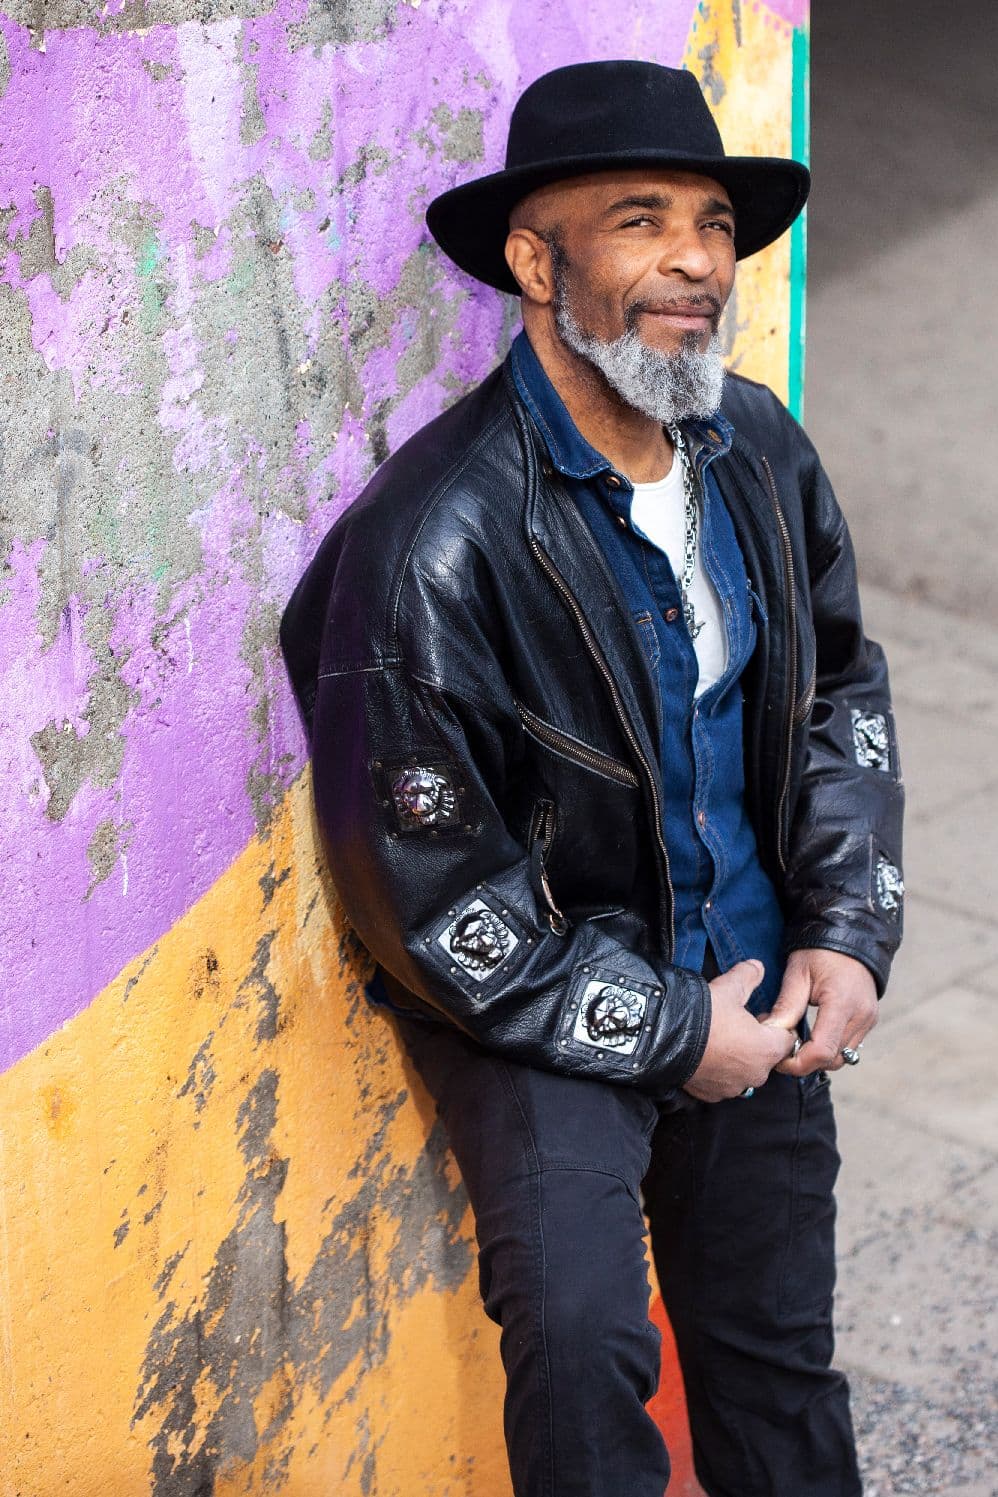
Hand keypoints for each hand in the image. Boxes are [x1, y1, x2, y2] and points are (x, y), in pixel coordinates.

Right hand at [684, 959, 795, 1102]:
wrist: (663, 1039)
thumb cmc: (702, 1015)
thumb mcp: (728, 987)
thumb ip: (748, 976)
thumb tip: (757, 967)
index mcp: (767, 1049)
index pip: (787, 1038)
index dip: (775, 1024)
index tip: (760, 1015)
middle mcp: (755, 1074)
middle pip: (766, 1056)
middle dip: (756, 1042)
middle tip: (737, 1024)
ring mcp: (733, 1087)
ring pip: (744, 1070)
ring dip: (737, 1058)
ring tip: (718, 1039)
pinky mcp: (712, 1094)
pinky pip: (723, 1081)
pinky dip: (718, 1070)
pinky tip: (705, 1054)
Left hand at [762, 948, 877, 1076]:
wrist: (849, 936)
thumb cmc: (819, 951)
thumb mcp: (797, 973)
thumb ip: (786, 1006)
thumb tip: (770, 1034)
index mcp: (842, 1003)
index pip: (822, 1051)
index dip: (799, 1062)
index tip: (778, 1059)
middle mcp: (861, 1016)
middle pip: (833, 1059)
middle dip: (806, 1062)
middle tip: (781, 1051)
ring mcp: (868, 1020)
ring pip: (843, 1057)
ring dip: (818, 1057)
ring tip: (795, 1043)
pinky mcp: (869, 1021)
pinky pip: (849, 1046)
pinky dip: (829, 1048)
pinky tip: (811, 1036)